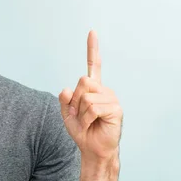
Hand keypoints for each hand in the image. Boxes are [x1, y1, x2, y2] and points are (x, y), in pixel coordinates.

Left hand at [58, 30, 122, 159]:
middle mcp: (104, 90)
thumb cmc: (82, 130)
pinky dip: (86, 118)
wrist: (93, 148)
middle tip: (80, 114)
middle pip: (82, 81)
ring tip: (87, 121)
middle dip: (75, 100)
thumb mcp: (67, 113)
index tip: (92, 31)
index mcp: (93, 88)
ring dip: (80, 113)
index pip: (93, 65)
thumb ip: (64, 100)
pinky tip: (93, 124)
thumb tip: (66, 89)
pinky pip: (92, 108)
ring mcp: (111, 98)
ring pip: (85, 97)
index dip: (92, 48)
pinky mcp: (115, 109)